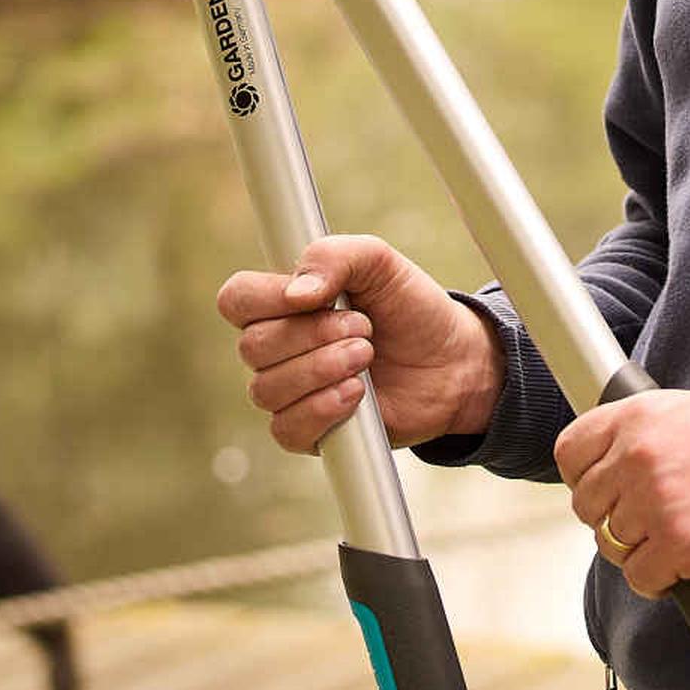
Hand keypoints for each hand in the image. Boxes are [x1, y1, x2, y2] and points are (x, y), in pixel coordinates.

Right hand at [216, 233, 503, 454]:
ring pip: (266, 390)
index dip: (267, 299)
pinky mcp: (311, 432)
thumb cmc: (410, 308)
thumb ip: (334, 257)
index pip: (236, 300)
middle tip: (364, 328)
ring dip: (323, 369)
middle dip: (314, 335)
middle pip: (253, 347)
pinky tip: (358, 394)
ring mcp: (291, 393)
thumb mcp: (379, 262)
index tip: (317, 297)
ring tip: (367, 357)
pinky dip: (323, 409)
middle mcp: (278, 349)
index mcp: (284, 304)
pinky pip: (287, 429)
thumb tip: (295, 293)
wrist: (453, 360)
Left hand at [555, 391, 689, 597]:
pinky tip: (686, 567)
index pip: (571, 451)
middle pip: (587, 505)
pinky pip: (640, 578)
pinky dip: (660, 581)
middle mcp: (639, 457)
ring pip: (611, 545)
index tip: (604, 490)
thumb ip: (651, 430)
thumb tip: (620, 453)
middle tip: (650, 522)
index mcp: (640, 417)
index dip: (584, 477)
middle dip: (615, 519)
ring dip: (639, 551)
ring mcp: (655, 504)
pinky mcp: (677, 547)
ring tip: (674, 542)